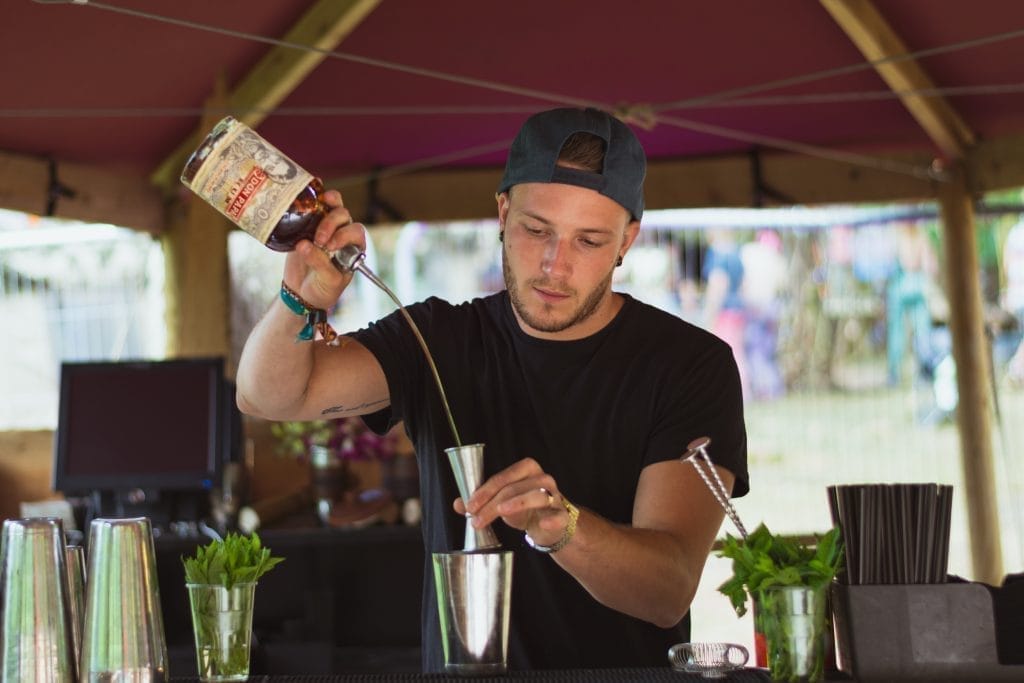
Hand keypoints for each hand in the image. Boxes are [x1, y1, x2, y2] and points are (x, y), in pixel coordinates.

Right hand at [283, 189, 366, 308]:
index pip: (355, 232)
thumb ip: (320, 263)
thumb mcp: (328, 281)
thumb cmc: (323, 288)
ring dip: (326, 204)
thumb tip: (304, 244)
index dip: (343, 235)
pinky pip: (311, 208)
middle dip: (331, 224)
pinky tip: (304, 193)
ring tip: (314, 210)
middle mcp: (342, 233)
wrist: (302, 292)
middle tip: (319, 240)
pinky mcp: (307, 226)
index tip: (329, 247)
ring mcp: (325, 227)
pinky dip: (310, 199)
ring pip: (332, 206)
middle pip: (343, 215)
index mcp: (354, 247)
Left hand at [454, 457, 569, 546]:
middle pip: (514, 488)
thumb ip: (480, 502)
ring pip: (536, 496)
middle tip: (476, 519)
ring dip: (517, 503)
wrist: (549, 525)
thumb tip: (458, 503)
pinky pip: (558, 515)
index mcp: (526, 469)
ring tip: (502, 512)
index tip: (470, 506)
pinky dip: (551, 519)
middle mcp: (542, 478)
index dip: (484, 491)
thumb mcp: (501, 502)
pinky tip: (543, 523)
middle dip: (492, 504)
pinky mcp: (562, 515)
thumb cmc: (525, 508)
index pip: (502, 478)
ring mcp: (554, 496)